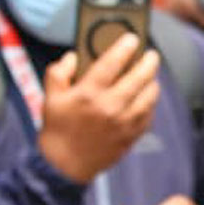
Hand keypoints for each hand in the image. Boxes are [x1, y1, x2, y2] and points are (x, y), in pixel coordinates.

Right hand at [38, 31, 161, 183]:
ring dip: (153, 83)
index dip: (125, 47)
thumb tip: (74, 57)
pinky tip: (147, 98)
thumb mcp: (50, 97)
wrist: (64, 166)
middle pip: (139, 77)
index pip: (112, 62)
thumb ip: (59, 72)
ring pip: (149, 97)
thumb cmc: (57, 129)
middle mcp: (110, 107)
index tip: (133, 38)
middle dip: (149, 62)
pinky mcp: (131, 137)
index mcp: (88, 94)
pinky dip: (150, 104)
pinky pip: (149, 116)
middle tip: (151, 55)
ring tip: (151, 76)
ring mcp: (123, 123)